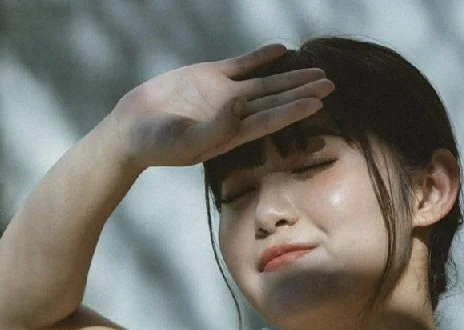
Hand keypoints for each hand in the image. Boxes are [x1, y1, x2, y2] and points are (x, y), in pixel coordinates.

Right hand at [110, 42, 334, 167]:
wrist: (132, 130)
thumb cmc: (157, 145)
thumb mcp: (187, 142)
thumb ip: (215, 127)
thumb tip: (240, 105)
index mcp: (232, 135)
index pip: (271, 120)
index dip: (294, 110)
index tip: (318, 102)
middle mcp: (234, 115)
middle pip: (276, 101)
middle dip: (303, 92)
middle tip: (331, 83)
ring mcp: (223, 94)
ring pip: (265, 83)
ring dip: (290, 76)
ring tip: (316, 69)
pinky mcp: (210, 77)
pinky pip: (242, 65)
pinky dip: (261, 57)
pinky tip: (281, 49)